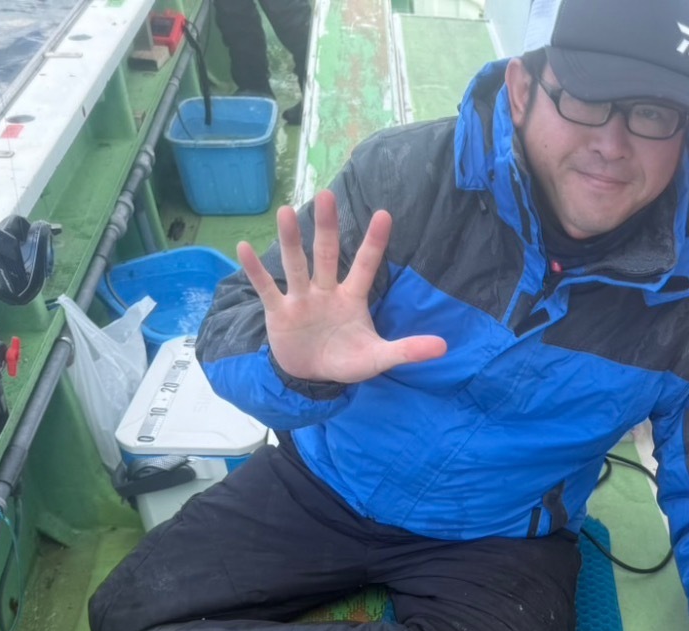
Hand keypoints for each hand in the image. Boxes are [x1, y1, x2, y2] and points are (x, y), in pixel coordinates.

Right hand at [236, 189, 446, 382]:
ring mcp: (301, 299)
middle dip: (327, 227)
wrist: (312, 377)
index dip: (375, 243)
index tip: (385, 214)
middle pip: (327, 254)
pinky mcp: (279, 313)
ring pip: (296, 264)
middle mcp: (326, 291)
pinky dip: (255, 270)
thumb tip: (444, 347)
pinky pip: (266, 288)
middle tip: (326, 195)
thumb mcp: (378, 358)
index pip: (367, 266)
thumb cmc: (346, 361)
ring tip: (284, 212)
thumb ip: (407, 350)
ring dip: (290, 240)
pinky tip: (244, 247)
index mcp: (352, 297)